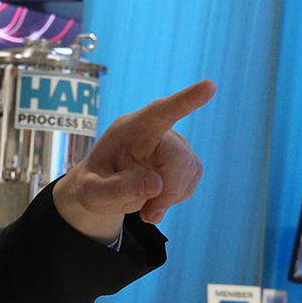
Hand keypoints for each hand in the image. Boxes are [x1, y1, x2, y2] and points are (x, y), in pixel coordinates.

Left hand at [52, 79, 214, 242]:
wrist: (100, 189)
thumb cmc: (92, 185)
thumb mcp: (92, 192)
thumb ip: (117, 189)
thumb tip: (156, 184)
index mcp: (130, 129)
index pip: (160, 112)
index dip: (185, 100)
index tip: (209, 86)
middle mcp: (156, 131)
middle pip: (179, 160)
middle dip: (169, 192)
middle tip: (149, 216)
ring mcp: (172, 145)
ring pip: (190, 172)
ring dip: (170, 197)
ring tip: (146, 206)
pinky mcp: (183, 161)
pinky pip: (190, 182)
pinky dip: (175, 198)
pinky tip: (156, 197)